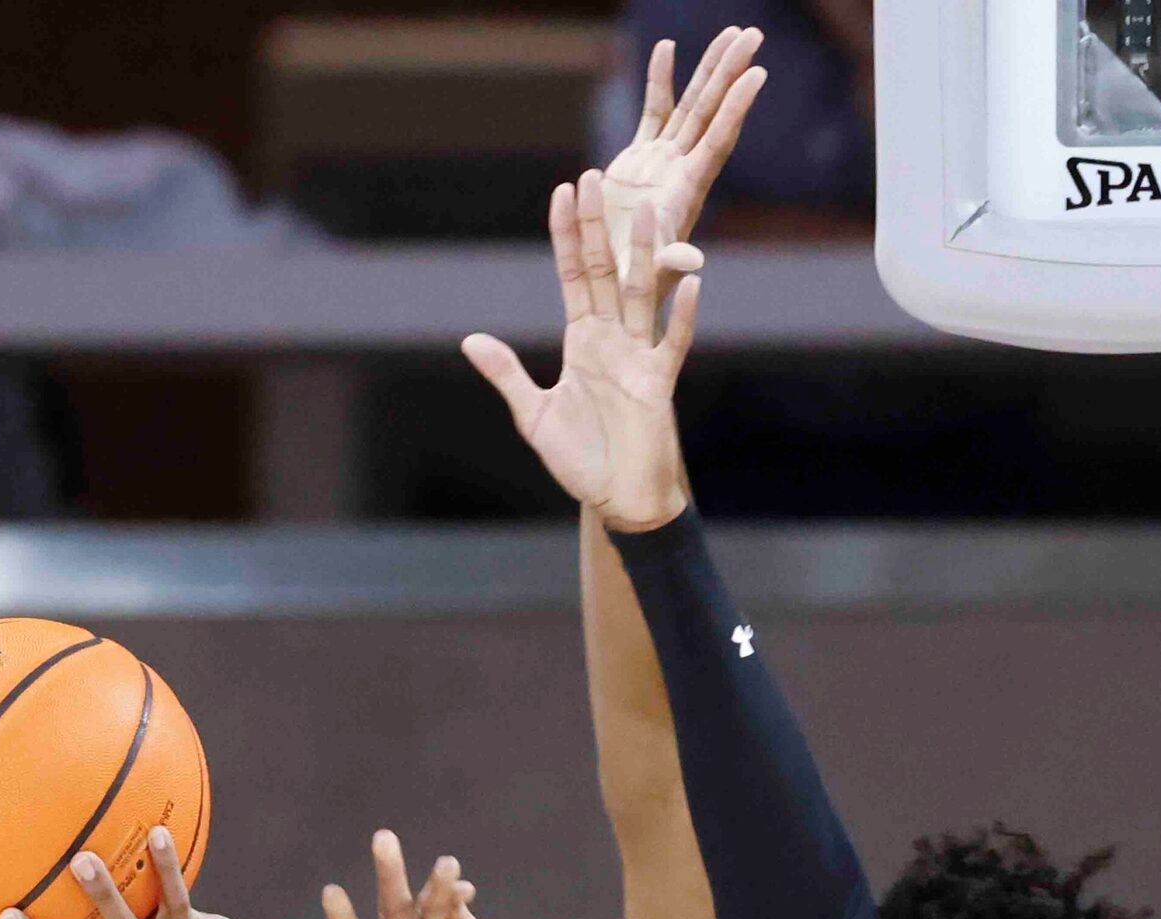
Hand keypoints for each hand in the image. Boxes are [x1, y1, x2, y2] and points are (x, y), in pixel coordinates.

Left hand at [463, 176, 701, 531]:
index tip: (562, 191)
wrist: (618, 500)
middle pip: (604, 272)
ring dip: (643, 255)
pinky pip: (672, 345)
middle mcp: (610, 341)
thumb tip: (470, 339)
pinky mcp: (659, 386)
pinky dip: (680, 316)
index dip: (566, 236)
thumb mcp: (534, 415)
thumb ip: (508, 374)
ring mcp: (637, 359)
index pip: (572, 277)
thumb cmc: (581, 460)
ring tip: (647, 210)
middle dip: (598, 227)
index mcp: (581, 342)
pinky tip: (691, 284)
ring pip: (640, 296)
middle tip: (595, 176)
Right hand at [602, 30, 766, 300]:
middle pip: (712, 111)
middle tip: (752, 34)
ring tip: (730, 34)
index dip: (735, 108)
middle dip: (730, 72)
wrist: (613, 281)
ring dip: (709, 70)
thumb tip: (694, 261)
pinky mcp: (640, 157)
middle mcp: (682, 168)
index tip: (756, 74)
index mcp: (687, 189)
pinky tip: (667, 48)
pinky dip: (659, 80)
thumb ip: (670, 262)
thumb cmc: (633, 285)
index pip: (718, 139)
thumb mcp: (651, 274)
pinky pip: (654, 111)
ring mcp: (663, 160)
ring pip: (691, 105)